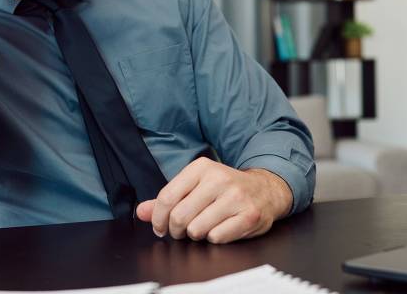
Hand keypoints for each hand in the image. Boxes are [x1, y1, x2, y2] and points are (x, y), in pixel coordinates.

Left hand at [135, 158, 292, 243]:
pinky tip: (220, 228)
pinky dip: (214, 238)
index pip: (167, 197)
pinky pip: (217, 238)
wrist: (265, 189)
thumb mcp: (195, 186)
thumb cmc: (224, 189)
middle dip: (176, 230)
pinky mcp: (249, 216)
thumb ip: (167, 199)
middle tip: (182, 230)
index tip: (159, 227)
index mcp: (201, 168)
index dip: (158, 218)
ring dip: (196, 234)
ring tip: (203, 226)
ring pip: (197, 230)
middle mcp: (219, 179)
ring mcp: (236, 197)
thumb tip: (142, 212)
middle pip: (180, 216)